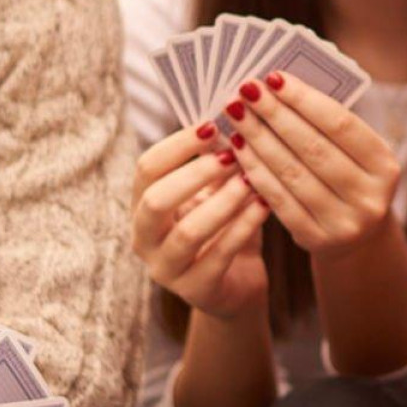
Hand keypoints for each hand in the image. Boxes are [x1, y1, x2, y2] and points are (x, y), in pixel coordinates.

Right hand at [131, 121, 270, 317]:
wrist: (238, 283)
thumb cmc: (224, 226)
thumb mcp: (215, 191)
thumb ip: (215, 161)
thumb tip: (232, 114)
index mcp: (142, 206)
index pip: (146, 169)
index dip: (178, 145)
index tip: (213, 124)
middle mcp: (145, 238)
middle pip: (155, 200)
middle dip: (194, 174)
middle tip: (232, 155)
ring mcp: (166, 269)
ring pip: (187, 233)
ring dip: (222, 203)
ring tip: (251, 181)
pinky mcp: (196, 291)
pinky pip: (217, 257)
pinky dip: (242, 229)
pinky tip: (264, 207)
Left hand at [230, 73, 401, 253]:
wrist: (357, 238)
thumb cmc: (348, 177)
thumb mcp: (355, 154)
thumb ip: (327, 126)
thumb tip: (278, 87)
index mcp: (385, 164)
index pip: (341, 124)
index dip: (304, 99)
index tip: (273, 77)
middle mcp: (370, 196)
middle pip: (313, 147)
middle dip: (275, 114)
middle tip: (245, 89)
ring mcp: (345, 222)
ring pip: (292, 172)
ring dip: (258, 139)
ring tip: (236, 114)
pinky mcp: (317, 240)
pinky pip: (278, 199)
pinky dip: (255, 170)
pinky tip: (238, 148)